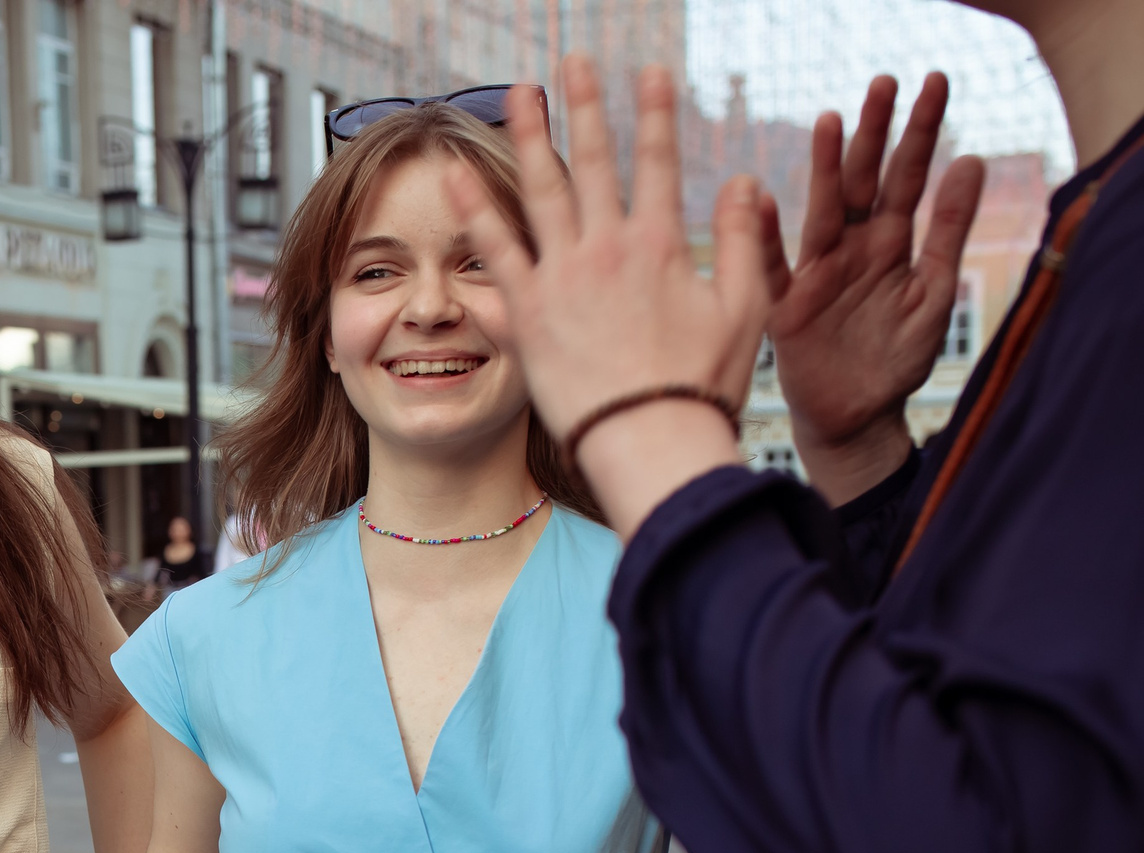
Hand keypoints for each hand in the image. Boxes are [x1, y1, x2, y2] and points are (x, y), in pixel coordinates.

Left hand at [447, 58, 772, 531]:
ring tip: (521, 93)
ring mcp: (562, 277)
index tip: (648, 73)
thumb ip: (742, 239)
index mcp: (662, 244)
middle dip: (585, 107)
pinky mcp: (527, 313)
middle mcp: (607, 249)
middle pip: (593, 162)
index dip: (654, 113)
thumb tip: (744, 182)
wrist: (650, 442)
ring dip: (530, 135)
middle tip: (574, 62)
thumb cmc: (699, 387)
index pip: (658, 162)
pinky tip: (456, 175)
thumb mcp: (745, 308)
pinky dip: (474, 211)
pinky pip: (494, 251)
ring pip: (540, 190)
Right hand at [764, 75, 983, 502]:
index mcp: (890, 244)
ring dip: (824, 167)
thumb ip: (948, 229)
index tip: (934, 83)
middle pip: (862, 181)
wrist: (858, 417)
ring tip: (831, 121)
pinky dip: (764, 238)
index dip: (921, 131)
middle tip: (884, 82)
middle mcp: (852, 249)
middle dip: (873, 132)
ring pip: (822, 211)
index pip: (908, 176)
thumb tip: (971, 160)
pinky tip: (759, 202)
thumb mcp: (934, 290)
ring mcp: (818, 274)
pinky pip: (773, 269)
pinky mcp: (788, 307)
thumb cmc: (896, 359)